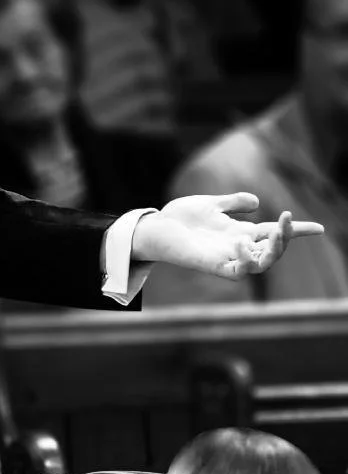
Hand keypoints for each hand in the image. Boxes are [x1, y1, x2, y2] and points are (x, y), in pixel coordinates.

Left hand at [130, 192, 324, 278]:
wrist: (155, 226)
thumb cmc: (181, 217)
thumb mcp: (212, 204)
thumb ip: (234, 203)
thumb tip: (257, 202)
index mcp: (239, 232)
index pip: (273, 232)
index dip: (296, 231)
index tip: (319, 228)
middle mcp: (237, 246)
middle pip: (273, 249)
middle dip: (287, 238)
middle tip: (288, 220)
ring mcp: (226, 257)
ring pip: (262, 263)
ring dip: (273, 250)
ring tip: (274, 232)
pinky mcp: (213, 266)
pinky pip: (236, 272)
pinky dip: (244, 261)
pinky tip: (241, 243)